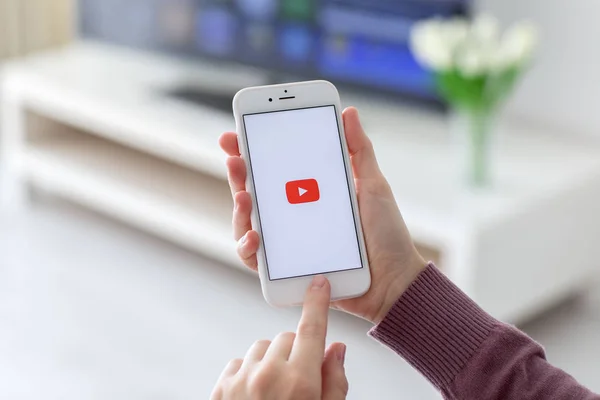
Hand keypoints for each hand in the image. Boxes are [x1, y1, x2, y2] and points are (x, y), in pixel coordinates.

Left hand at [211, 276, 347, 399]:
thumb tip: (336, 349)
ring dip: (271, 360)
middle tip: (298, 378)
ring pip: (261, 347)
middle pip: (286, 338)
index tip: (318, 284)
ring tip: (274, 390)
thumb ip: (334, 382)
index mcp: (300, 382)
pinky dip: (248, 373)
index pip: (313, 330)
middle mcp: (269, 376)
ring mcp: (242, 380)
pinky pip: (239, 363)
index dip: (317, 304)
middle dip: (296, 351)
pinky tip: (255, 395)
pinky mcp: (221, 388)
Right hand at [219, 107, 426, 323]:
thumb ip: (359, 150)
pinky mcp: (286, 269)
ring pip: (248, 223)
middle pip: (254, 192)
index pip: (275, 168)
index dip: (252, 150)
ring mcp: (287, 242)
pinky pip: (256, 259)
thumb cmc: (386, 234)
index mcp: (310, 192)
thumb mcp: (373, 186)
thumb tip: (348, 111)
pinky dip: (248, 247)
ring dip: (238, 209)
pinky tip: (254, 236)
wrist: (395, 281)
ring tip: (243, 196)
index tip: (237, 133)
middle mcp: (294, 216)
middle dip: (238, 173)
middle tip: (235, 158)